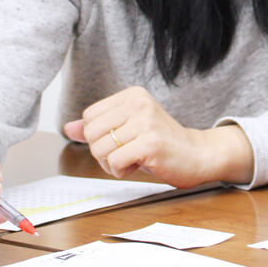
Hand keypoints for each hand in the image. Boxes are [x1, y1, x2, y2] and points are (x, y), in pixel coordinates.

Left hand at [63, 86, 253, 187]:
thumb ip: (99, 127)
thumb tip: (68, 128)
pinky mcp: (150, 143)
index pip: (89, 117)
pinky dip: (122, 171)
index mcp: (132, 95)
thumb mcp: (128, 129)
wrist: (198, 154)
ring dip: (112, 164)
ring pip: (100, 149)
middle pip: (91, 133)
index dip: (99, 136)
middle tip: (126, 153)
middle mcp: (139, 103)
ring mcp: (146, 122)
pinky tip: (140, 165)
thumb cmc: (162, 143)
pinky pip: (114, 162)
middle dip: (102, 152)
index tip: (122, 140)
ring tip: (134, 159)